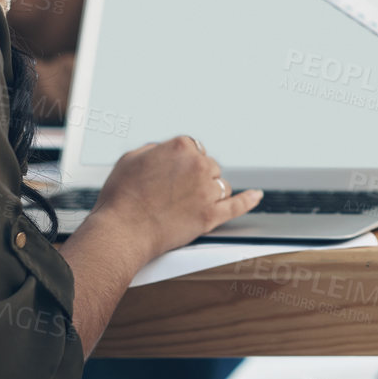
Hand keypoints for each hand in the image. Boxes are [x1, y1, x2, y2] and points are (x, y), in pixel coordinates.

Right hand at [90, 136, 263, 260]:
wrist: (122, 231)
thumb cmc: (121, 197)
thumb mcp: (131, 158)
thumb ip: (155, 150)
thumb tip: (166, 151)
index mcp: (181, 146)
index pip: (194, 148)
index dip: (183, 163)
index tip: (173, 175)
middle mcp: (198, 165)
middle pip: (209, 166)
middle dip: (196, 178)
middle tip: (174, 193)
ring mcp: (207, 191)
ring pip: (220, 185)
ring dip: (209, 192)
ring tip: (186, 204)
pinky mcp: (211, 216)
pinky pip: (237, 206)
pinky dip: (248, 200)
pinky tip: (256, 196)